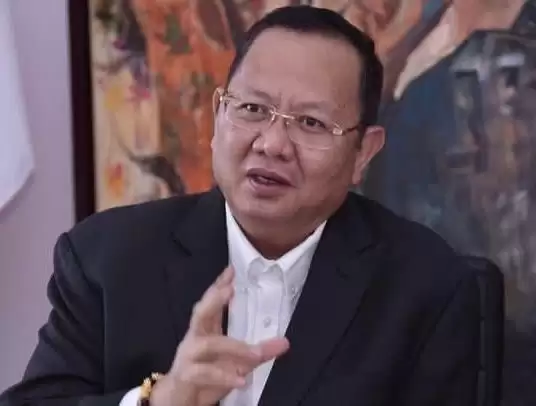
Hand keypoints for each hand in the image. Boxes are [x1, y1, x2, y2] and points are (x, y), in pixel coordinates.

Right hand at [150, 267, 289, 405]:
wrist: (178, 401)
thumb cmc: (206, 376)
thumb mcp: (237, 363)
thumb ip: (259, 352)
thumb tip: (285, 342)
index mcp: (205, 331)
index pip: (211, 303)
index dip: (220, 285)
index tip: (231, 270)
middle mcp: (194, 339)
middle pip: (200, 314)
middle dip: (214, 300)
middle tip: (229, 289)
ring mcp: (188, 357)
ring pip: (207, 345)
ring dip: (233, 347)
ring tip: (255, 353)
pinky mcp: (186, 376)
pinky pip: (203, 373)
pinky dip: (223, 375)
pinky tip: (240, 379)